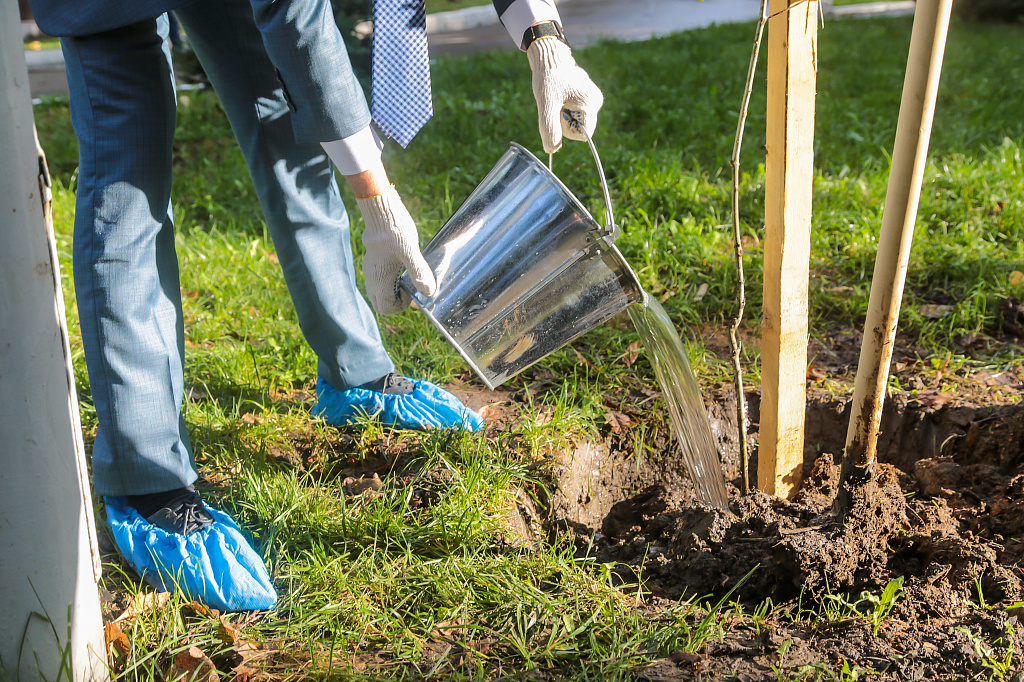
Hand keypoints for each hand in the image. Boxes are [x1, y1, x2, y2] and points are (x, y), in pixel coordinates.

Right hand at [356, 186, 436, 315]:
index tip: (411, 292)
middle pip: (380, 302)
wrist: (381, 208)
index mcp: (380, 277)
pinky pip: (378, 279)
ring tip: (406, 277)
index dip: (400, 306)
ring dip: (392, 291)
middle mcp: (372, 275)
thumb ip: (419, 273)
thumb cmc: (395, 229)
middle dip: (395, 302)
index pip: (385, 307)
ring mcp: (371, 267)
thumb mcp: (411, 251)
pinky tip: (401, 267)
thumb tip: (429, 292)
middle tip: (409, 289)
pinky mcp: (373, 259)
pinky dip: (389, 281)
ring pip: (378, 291)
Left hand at [526, 36, 603, 153]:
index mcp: (592, 105)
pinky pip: (574, 112)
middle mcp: (596, 102)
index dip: (567, 129)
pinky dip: (563, 107)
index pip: (583, 135)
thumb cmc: (548, 77)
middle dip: (564, 120)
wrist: (548, 56)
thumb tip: (552, 149)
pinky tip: (560, 94)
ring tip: (558, 96)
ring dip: (563, 113)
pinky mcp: (586, 96)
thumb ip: (549, 127)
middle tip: (557, 101)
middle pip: (579, 128)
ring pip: (576, 120)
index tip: (559, 110)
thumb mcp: (546, 103)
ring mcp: (592, 99)